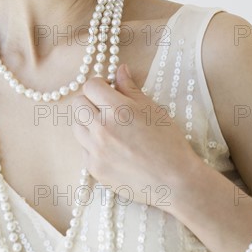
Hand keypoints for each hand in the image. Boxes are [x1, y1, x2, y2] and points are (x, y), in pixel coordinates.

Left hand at [71, 63, 199, 210]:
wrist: (174, 182)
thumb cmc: (169, 144)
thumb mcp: (153, 110)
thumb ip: (131, 89)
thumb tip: (120, 70)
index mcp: (118, 110)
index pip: (91, 86)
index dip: (100, 84)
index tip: (108, 89)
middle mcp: (101, 129)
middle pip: (78, 104)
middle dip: (90, 101)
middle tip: (106, 107)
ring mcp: (95, 151)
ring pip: (77, 127)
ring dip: (88, 122)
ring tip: (108, 127)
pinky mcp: (94, 169)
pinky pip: (83, 149)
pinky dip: (92, 145)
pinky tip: (111, 148)